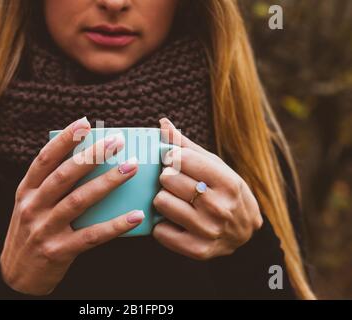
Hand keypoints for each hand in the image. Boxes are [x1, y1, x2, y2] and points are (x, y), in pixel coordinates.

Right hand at [0, 117, 143, 294]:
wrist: (16, 276)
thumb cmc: (30, 232)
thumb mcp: (30, 205)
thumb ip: (50, 185)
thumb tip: (86, 159)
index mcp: (26, 191)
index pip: (44, 159)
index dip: (64, 139)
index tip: (84, 122)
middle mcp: (33, 206)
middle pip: (64, 175)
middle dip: (92, 155)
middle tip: (117, 141)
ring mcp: (44, 229)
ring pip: (79, 200)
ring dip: (107, 182)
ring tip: (131, 168)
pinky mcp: (58, 251)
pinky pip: (92, 236)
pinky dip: (115, 225)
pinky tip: (136, 216)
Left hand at [152, 118, 262, 259]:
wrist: (245, 234)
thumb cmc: (226, 193)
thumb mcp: (215, 166)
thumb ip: (187, 146)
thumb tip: (162, 123)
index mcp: (228, 182)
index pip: (183, 158)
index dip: (173, 157)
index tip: (174, 161)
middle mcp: (220, 207)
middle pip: (168, 179)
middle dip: (167, 178)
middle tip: (174, 182)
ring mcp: (209, 231)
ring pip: (161, 202)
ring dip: (163, 199)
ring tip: (175, 200)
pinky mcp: (198, 250)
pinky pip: (160, 231)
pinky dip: (161, 225)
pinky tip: (173, 221)